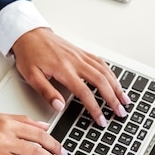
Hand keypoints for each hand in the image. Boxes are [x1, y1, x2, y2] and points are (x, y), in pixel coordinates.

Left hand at [11, 28, 130, 126]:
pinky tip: (116, 82)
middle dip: (113, 98)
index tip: (101, 119)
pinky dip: (111, 73)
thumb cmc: (29, 54)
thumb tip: (59, 106)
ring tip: (124, 99)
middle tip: (120, 112)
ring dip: (117, 86)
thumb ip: (46, 92)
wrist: (29, 34)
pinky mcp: (82, 52)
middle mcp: (76, 61)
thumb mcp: (31, 76)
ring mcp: (81, 56)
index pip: (84, 92)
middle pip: (101, 81)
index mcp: (64, 69)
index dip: (95, 108)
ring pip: (105, 71)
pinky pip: (101, 63)